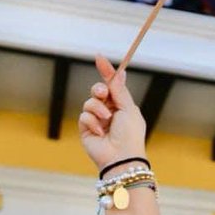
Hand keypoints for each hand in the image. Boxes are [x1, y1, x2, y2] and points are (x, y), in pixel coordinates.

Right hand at [79, 56, 147, 171]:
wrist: (121, 157)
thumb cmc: (130, 135)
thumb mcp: (128, 108)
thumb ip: (120, 90)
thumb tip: (121, 72)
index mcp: (122, 106)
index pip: (112, 85)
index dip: (106, 71)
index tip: (99, 57)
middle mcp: (109, 112)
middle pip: (97, 90)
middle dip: (99, 89)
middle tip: (104, 93)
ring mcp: (96, 121)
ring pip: (89, 102)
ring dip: (98, 109)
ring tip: (106, 120)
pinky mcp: (86, 130)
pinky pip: (84, 116)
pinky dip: (92, 122)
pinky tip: (100, 133)